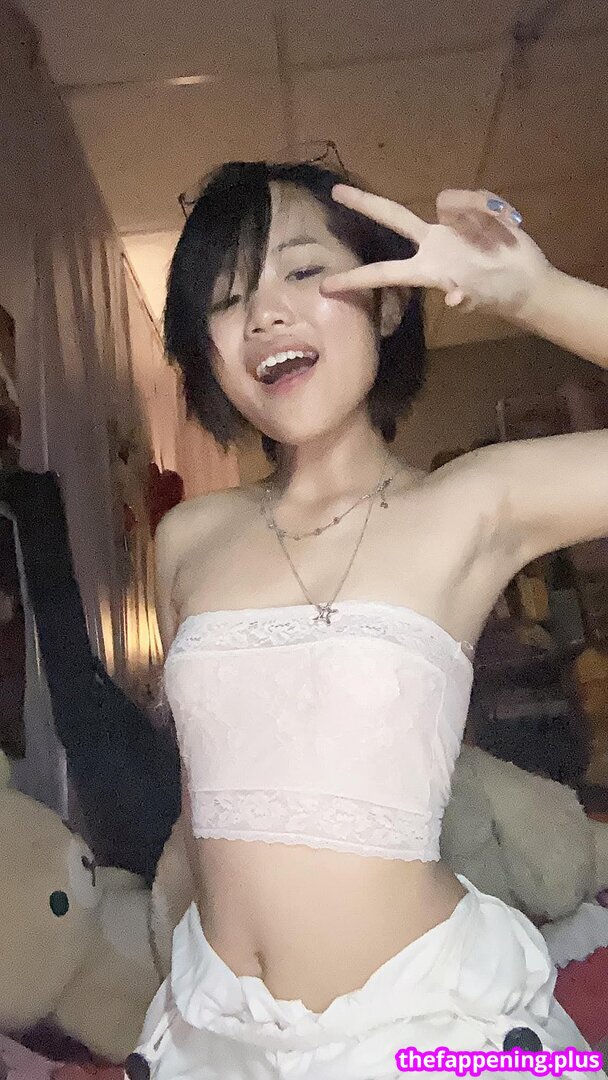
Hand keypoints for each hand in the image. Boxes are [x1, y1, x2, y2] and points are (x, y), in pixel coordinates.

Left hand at [321, 186, 552, 319]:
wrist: (526, 282)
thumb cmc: (498, 295)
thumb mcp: (480, 300)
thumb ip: (465, 297)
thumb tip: (454, 297)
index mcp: (425, 269)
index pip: (383, 272)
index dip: (355, 278)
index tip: (326, 286)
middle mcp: (431, 242)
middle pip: (393, 216)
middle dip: (365, 203)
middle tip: (336, 191)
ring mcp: (451, 225)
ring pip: (450, 201)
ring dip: (477, 219)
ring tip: (497, 241)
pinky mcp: (475, 211)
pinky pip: (478, 199)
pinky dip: (493, 213)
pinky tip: (505, 226)